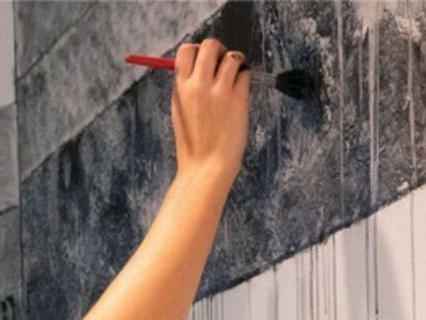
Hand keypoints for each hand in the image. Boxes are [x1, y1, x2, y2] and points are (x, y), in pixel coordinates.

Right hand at [170, 39, 250, 182]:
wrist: (206, 167)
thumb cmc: (193, 145)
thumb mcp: (180, 113)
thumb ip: (186, 89)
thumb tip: (199, 69)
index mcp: (180, 88)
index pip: (186, 51)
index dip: (197, 51)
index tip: (204, 61)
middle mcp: (198, 85)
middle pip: (210, 45)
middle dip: (219, 50)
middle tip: (223, 63)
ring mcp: (219, 91)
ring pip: (232, 56)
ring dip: (236, 62)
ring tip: (235, 77)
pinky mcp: (238, 98)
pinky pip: (246, 74)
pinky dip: (246, 78)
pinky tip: (241, 93)